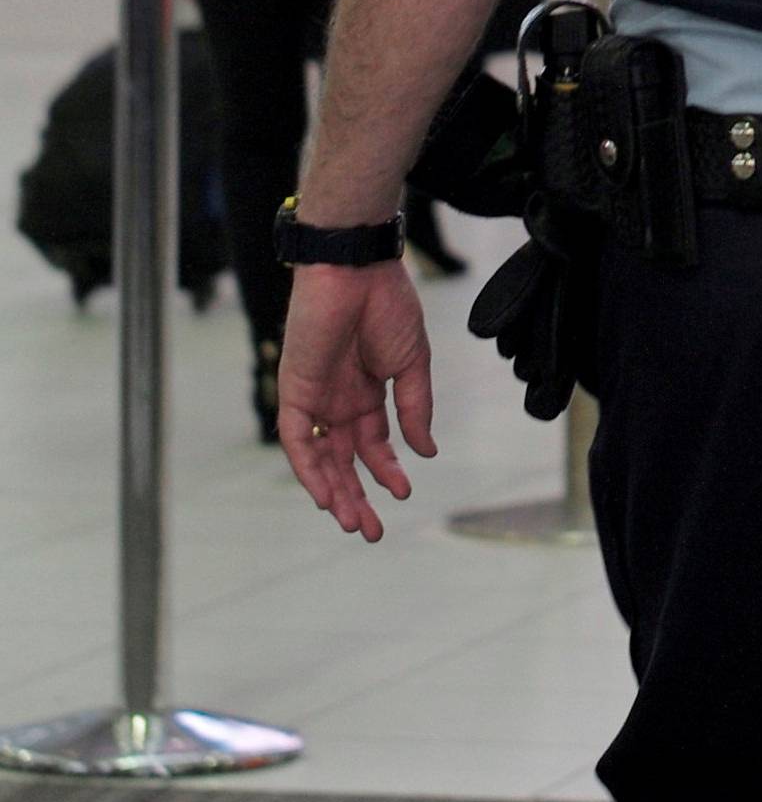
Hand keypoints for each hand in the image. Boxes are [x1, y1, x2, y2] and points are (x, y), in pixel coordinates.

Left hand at [278, 261, 435, 543]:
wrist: (356, 269)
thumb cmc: (387, 304)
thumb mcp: (412, 362)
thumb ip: (416, 408)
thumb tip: (425, 451)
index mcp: (367, 390)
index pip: (372, 443)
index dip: (387, 470)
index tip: (404, 492)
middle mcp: (338, 399)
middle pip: (343, 460)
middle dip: (357, 496)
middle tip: (370, 532)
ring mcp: (315, 396)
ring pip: (320, 458)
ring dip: (333, 492)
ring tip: (351, 522)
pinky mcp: (295, 390)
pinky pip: (297, 440)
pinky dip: (309, 470)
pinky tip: (325, 495)